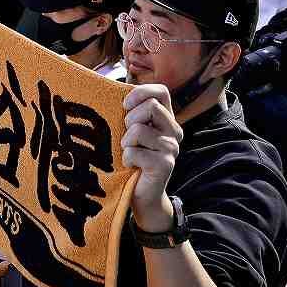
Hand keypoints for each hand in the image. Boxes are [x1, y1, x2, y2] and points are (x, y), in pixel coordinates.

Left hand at [121, 84, 182, 230]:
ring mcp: (171, 148)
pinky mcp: (165, 164)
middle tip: (128, 137)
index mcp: (167, 119)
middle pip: (151, 106)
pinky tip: (131, 166)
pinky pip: (134, 152)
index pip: (161, 91)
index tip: (125, 105)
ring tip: (130, 152)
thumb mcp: (132, 131)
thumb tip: (112, 91)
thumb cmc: (132, 158)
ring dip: (126, 142)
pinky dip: (126, 159)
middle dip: (130, 119)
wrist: (142, 195)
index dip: (141, 92)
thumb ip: (131, 113)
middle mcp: (174, 131)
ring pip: (139, 130)